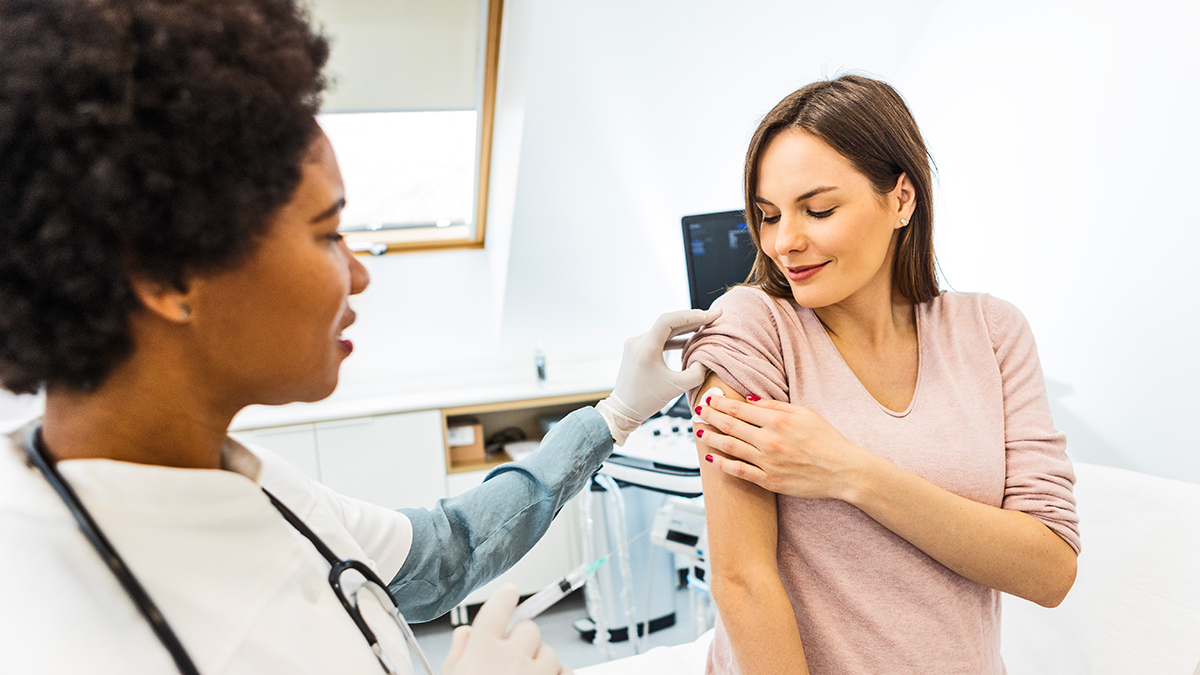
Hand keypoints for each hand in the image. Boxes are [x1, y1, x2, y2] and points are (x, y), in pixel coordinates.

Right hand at [440, 584, 571, 674]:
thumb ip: (458, 652)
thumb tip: (465, 632)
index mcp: (481, 652)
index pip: (497, 609)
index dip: (505, 597)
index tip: (510, 592)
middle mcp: (511, 659)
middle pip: (528, 629)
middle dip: (522, 640)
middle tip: (511, 658)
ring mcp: (537, 674)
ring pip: (549, 651)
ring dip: (540, 661)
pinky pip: (566, 670)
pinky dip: (557, 674)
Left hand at [596, 307, 720, 444]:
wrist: (623, 410)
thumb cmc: (647, 401)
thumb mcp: (677, 387)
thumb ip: (697, 373)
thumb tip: (708, 359)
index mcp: (646, 348)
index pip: (669, 320)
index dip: (691, 315)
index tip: (709, 315)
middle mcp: (638, 342)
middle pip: (668, 323)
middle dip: (692, 319)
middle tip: (713, 316)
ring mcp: (635, 344)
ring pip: (663, 330)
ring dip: (684, 328)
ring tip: (704, 326)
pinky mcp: (636, 349)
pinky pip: (658, 338)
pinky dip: (674, 338)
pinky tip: (688, 339)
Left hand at [694, 393, 871, 500]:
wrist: (843, 471)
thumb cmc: (827, 440)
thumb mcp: (804, 413)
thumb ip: (775, 405)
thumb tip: (750, 400)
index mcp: (777, 420)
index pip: (740, 410)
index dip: (720, 404)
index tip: (709, 400)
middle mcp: (769, 440)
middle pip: (731, 426)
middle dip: (710, 417)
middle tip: (697, 412)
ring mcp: (768, 462)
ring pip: (731, 447)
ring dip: (711, 438)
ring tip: (699, 431)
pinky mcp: (770, 480)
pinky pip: (740, 471)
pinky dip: (723, 464)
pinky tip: (711, 458)